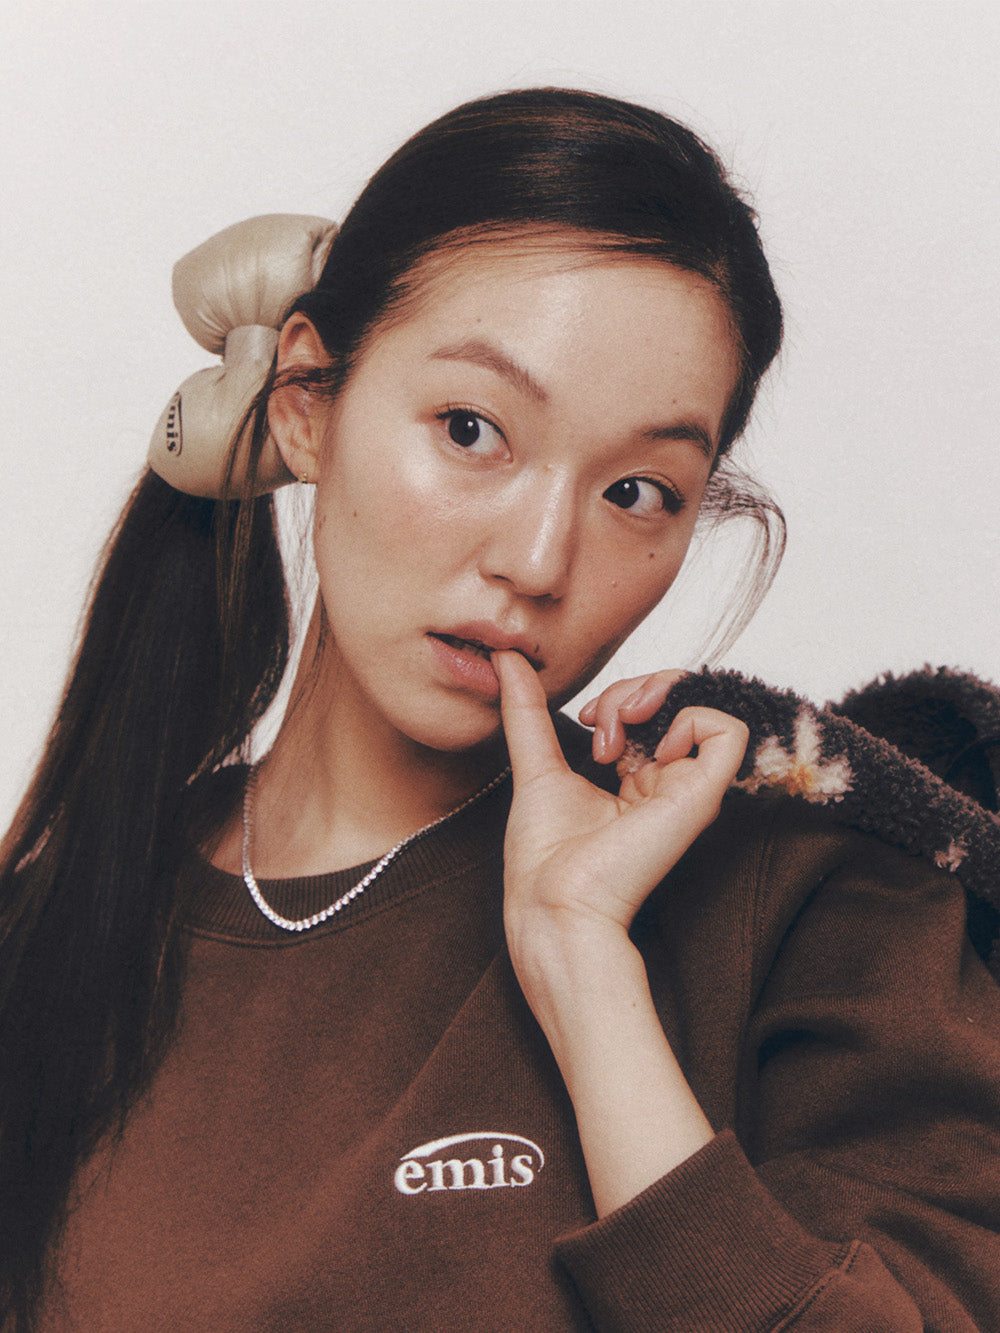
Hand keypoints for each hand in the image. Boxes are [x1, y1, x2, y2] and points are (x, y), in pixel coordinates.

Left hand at [494, 651, 737, 1209]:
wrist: (552, 902)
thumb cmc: (545, 856)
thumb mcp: (536, 762)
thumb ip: (527, 710)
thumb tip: (507, 657)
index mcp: (636, 778)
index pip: (652, 710)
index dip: (621, 695)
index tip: (588, 721)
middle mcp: (667, 781)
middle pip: (677, 699)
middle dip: (637, 687)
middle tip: (602, 720)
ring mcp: (686, 788)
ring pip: (702, 703)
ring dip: (658, 693)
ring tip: (618, 728)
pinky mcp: (699, 797)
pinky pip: (728, 730)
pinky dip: (691, 716)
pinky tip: (649, 743)